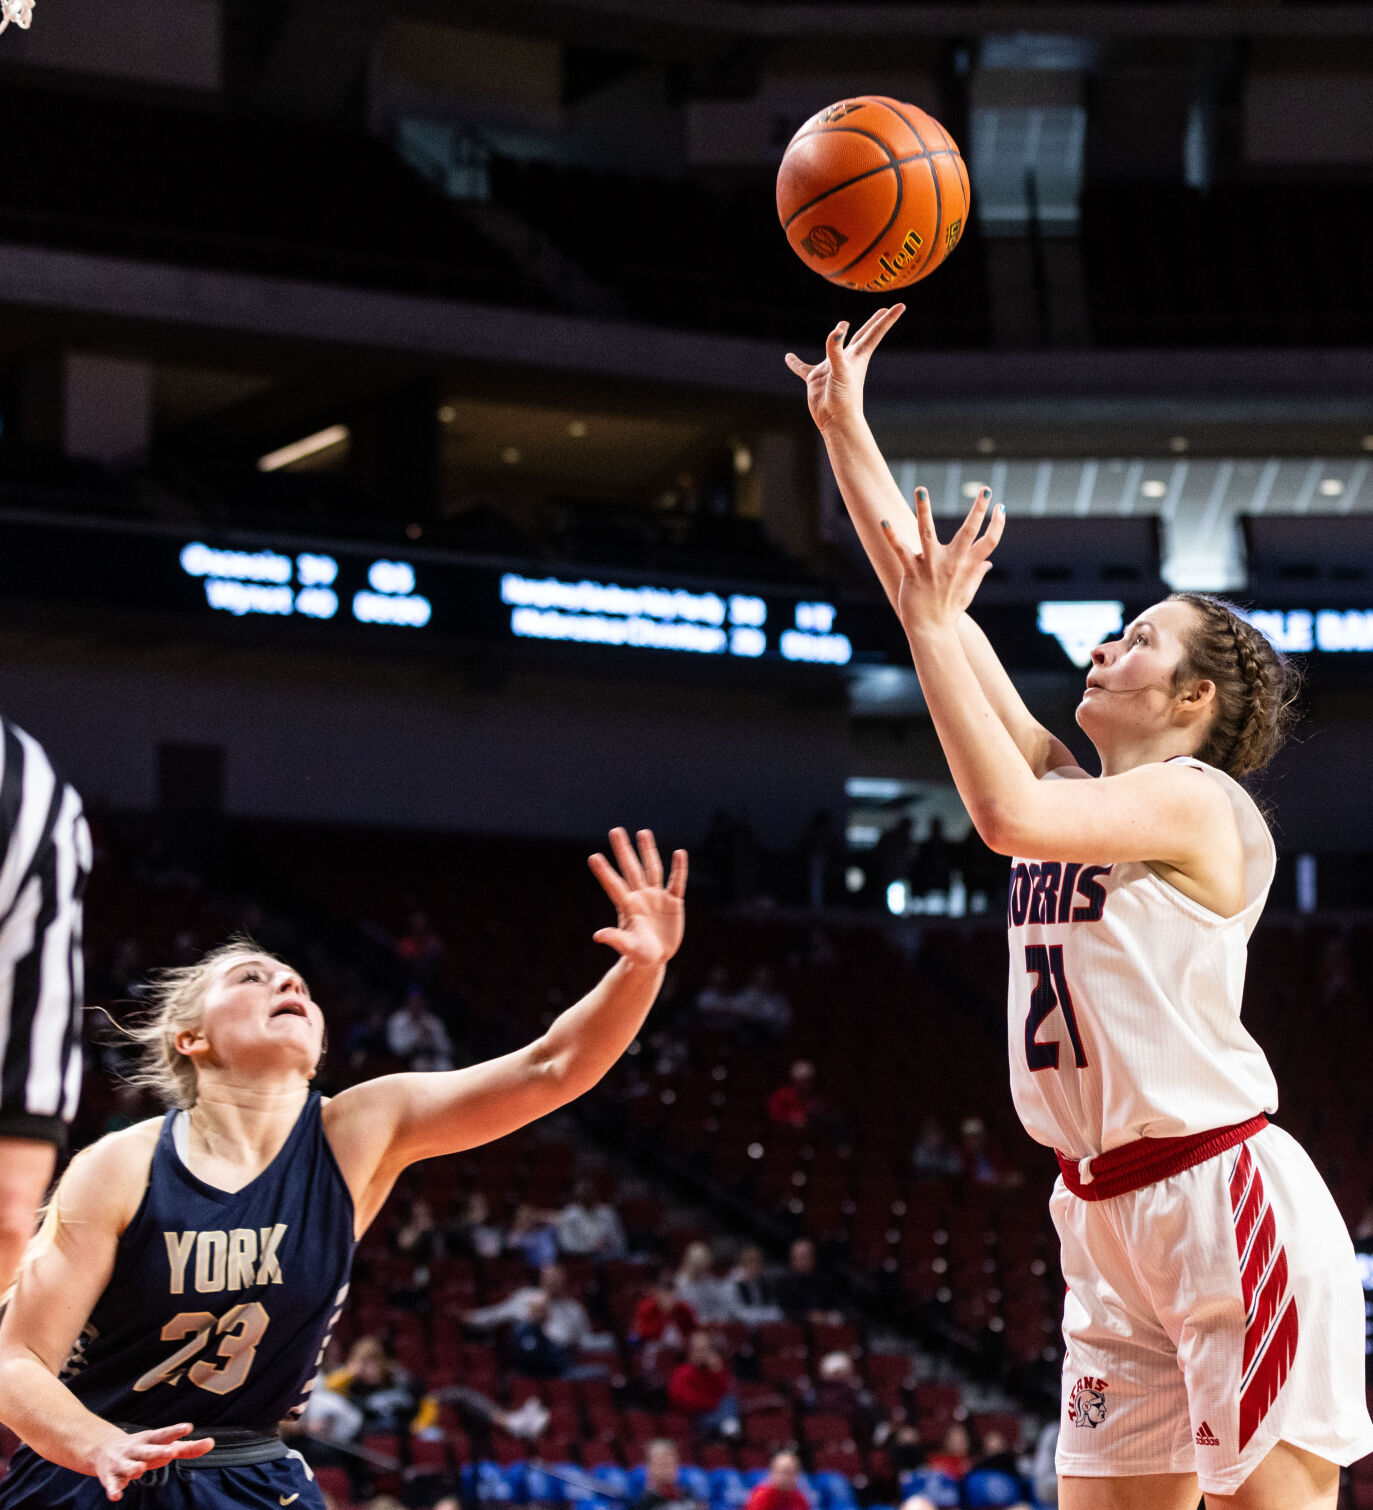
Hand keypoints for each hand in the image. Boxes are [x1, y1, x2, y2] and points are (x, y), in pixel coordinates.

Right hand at [93, 1423, 213, 1500]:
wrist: (105, 1449)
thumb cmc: (145, 1448)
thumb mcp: (165, 1445)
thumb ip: (188, 1447)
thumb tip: (211, 1443)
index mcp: (151, 1439)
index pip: (165, 1434)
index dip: (176, 1431)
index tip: (189, 1427)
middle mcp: (136, 1449)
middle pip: (148, 1450)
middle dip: (158, 1450)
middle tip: (172, 1451)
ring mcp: (122, 1462)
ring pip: (128, 1465)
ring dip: (133, 1467)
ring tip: (140, 1470)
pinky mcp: (110, 1477)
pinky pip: (112, 1484)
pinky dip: (113, 1489)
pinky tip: (116, 1496)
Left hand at [588, 828, 686, 968]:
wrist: (656, 957)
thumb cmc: (638, 954)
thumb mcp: (628, 947)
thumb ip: (615, 939)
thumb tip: (597, 935)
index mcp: (627, 907)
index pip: (614, 885)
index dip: (604, 872)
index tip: (593, 856)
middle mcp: (640, 897)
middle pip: (631, 869)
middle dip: (624, 850)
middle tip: (615, 830)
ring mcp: (657, 897)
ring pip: (652, 869)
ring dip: (648, 851)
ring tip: (643, 832)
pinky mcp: (673, 902)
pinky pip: (677, 882)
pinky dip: (679, 869)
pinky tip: (679, 853)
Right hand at [784, 305, 904, 434]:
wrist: (835, 420)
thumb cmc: (843, 398)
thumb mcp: (841, 371)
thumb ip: (837, 351)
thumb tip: (837, 331)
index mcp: (857, 356)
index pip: (874, 332)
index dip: (887, 318)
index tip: (901, 306)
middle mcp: (846, 359)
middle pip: (862, 335)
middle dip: (874, 322)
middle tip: (883, 311)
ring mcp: (831, 368)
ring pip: (834, 347)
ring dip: (838, 336)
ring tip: (842, 325)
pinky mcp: (815, 379)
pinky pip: (803, 368)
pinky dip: (795, 363)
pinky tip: (788, 357)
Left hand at [880, 486, 1004, 633]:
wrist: (931, 630)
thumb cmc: (949, 610)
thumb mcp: (968, 592)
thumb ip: (977, 573)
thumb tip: (988, 563)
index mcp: (967, 567)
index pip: (989, 542)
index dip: (997, 525)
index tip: (1001, 508)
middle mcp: (952, 563)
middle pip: (968, 532)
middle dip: (978, 510)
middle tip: (985, 490)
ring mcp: (931, 566)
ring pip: (928, 532)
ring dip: (924, 509)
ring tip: (921, 489)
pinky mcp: (912, 572)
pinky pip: (900, 551)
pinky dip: (892, 536)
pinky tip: (884, 521)